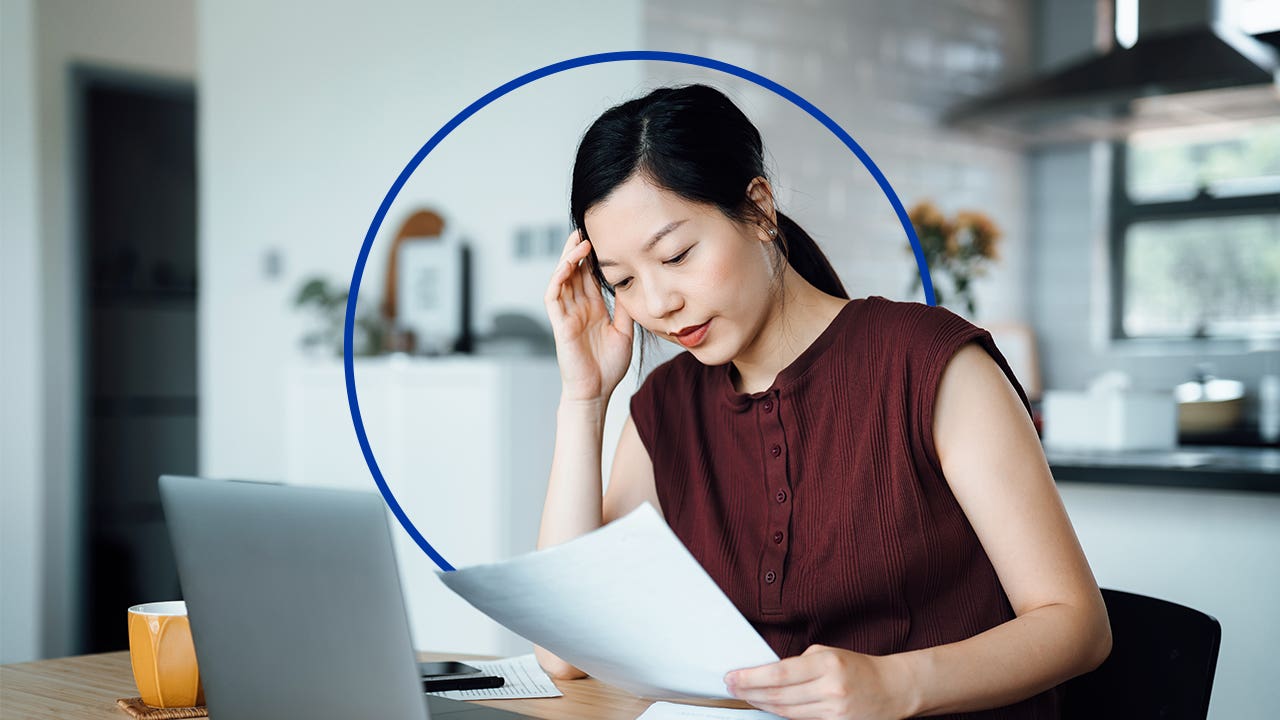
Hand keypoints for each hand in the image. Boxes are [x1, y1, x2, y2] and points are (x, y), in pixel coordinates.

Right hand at [543, 230, 633, 401]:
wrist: (597, 392)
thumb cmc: (608, 366)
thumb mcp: (624, 330)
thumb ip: (624, 308)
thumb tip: (632, 284)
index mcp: (592, 309)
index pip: (589, 276)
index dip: (593, 257)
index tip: (603, 238)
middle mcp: (577, 308)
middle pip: (574, 272)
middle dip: (578, 250)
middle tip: (586, 228)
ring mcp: (566, 315)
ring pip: (562, 279)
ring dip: (568, 259)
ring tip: (579, 240)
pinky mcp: (559, 324)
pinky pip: (553, 296)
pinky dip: (558, 278)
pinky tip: (568, 264)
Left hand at [724, 645, 911, 719]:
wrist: (891, 690)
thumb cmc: (856, 667)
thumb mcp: (828, 654)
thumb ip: (799, 663)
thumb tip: (767, 672)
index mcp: (827, 664)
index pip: (780, 673)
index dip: (751, 678)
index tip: (733, 677)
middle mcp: (831, 689)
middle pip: (779, 696)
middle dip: (750, 692)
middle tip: (731, 687)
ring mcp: (834, 711)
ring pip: (786, 712)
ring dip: (761, 705)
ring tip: (746, 696)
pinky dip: (782, 714)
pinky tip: (769, 707)